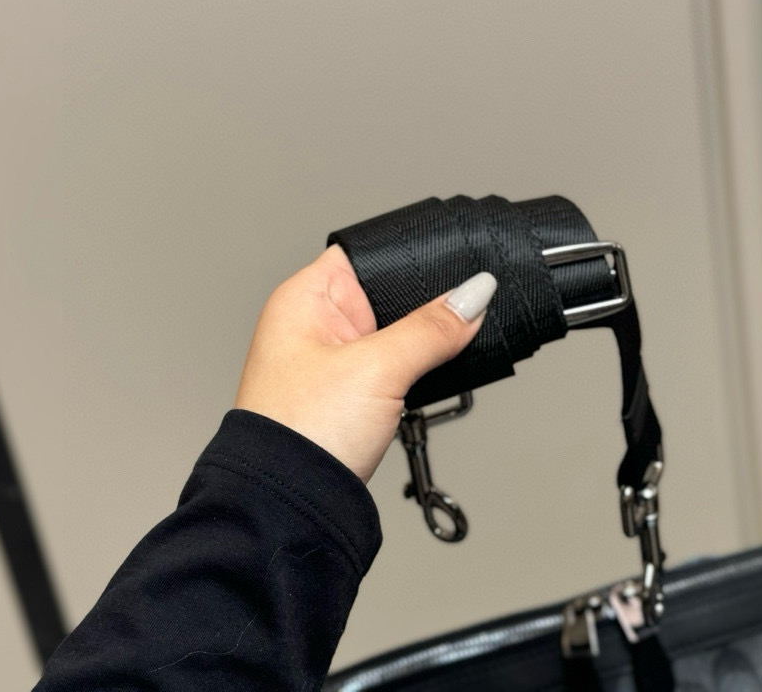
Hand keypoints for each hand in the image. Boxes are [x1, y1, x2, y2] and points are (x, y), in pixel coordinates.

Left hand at [235, 244, 495, 482]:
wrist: (288, 508)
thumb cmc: (302, 433)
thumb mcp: (378, 369)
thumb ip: (432, 328)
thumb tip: (473, 293)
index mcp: (304, 298)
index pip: (366, 253)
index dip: (410, 255)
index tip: (457, 259)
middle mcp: (314, 324)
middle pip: (387, 294)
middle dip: (426, 302)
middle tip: (466, 307)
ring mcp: (331, 361)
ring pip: (395, 334)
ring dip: (424, 341)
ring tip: (452, 345)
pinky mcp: (348, 396)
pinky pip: (393, 367)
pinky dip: (417, 370)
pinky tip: (435, 374)